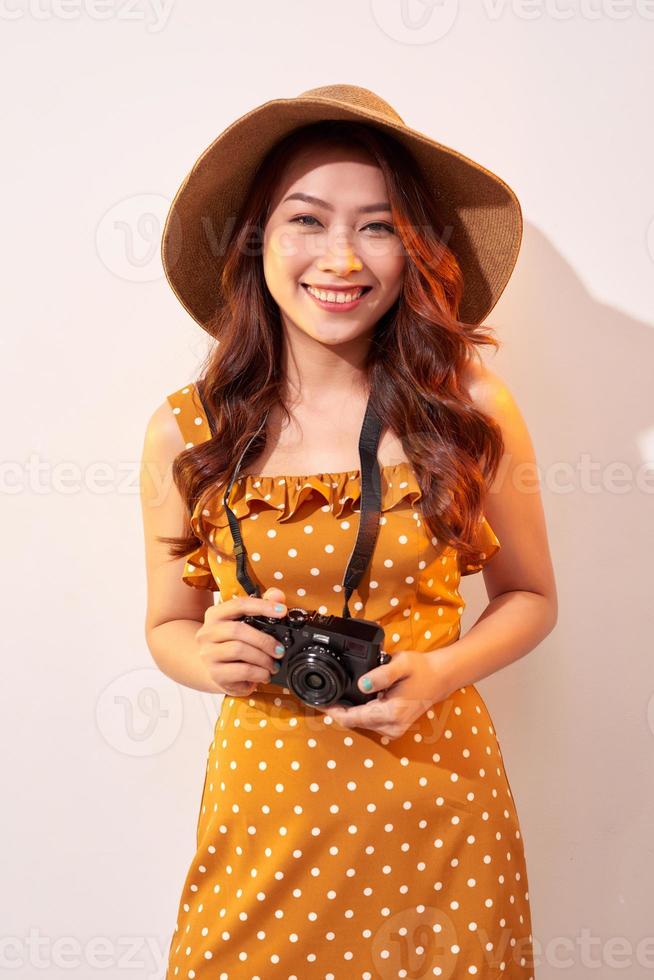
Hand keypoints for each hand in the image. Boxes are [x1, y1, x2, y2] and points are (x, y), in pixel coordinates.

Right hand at [195, 586, 287, 696]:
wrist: (213, 671)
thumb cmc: (232, 644)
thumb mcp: (244, 625)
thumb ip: (262, 607)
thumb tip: (278, 596)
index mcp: (215, 615)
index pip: (239, 605)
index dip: (262, 606)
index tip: (282, 611)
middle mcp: (207, 633)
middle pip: (238, 630)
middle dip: (264, 640)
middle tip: (279, 650)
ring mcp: (208, 654)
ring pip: (238, 650)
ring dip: (262, 658)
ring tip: (273, 665)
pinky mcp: (214, 673)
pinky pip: (241, 671)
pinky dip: (258, 673)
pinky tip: (264, 675)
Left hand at [314, 649, 455, 739]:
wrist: (439, 678)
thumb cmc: (421, 669)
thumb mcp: (401, 663)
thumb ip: (381, 674)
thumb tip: (362, 684)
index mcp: (391, 713)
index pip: (352, 718)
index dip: (332, 711)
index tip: (318, 702)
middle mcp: (391, 727)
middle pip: (353, 723)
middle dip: (337, 711)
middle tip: (323, 696)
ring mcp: (393, 730)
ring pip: (360, 724)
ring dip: (347, 712)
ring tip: (335, 696)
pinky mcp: (394, 728)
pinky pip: (369, 723)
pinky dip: (358, 713)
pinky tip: (353, 700)